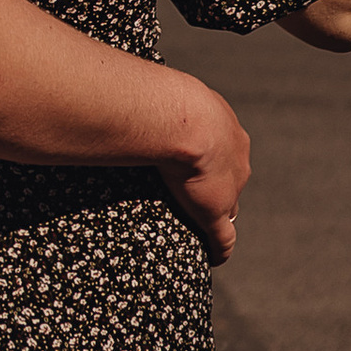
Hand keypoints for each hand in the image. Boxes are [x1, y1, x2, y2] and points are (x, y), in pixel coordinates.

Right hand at [157, 78, 250, 265]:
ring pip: (230, 208)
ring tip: (199, 226)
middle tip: (195, 195)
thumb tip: (113, 93)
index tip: (192, 165)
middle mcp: (236, 160)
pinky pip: (224, 239)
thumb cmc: (164, 99)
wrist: (182, 118)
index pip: (223, 151)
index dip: (210, 160)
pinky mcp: (217, 212)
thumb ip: (148, 102)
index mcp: (226, 129)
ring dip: (217, 216)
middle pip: (231, 180)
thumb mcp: (163, 96)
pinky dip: (219, 249)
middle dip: (218, 188)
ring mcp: (229, 188)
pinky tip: (212, 257)